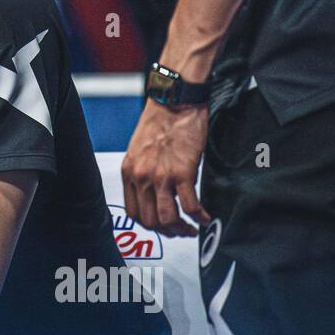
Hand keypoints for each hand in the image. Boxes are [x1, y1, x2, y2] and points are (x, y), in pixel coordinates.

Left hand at [122, 100, 210, 236]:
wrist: (175, 103)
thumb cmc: (160, 122)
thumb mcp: (140, 150)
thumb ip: (143, 172)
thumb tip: (155, 193)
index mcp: (129, 172)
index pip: (134, 212)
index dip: (149, 224)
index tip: (161, 225)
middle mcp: (141, 177)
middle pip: (150, 220)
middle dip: (166, 231)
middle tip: (179, 230)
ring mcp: (161, 177)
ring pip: (167, 218)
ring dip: (180, 229)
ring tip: (191, 228)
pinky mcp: (182, 173)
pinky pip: (190, 206)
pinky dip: (198, 217)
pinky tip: (204, 218)